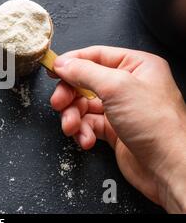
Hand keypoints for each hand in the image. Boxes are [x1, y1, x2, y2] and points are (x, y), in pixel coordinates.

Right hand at [50, 46, 185, 212]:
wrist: (169, 167)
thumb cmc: (158, 126)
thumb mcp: (117, 87)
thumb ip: (85, 72)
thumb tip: (63, 63)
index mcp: (137, 66)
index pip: (96, 55)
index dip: (72, 62)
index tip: (53, 70)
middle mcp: (128, 85)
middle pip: (84, 82)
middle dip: (69, 95)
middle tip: (59, 103)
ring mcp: (120, 109)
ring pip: (83, 105)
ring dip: (73, 116)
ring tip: (72, 126)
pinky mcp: (114, 130)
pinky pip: (88, 124)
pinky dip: (82, 132)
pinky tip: (86, 139)